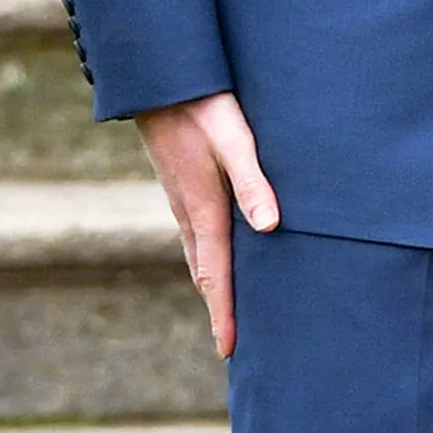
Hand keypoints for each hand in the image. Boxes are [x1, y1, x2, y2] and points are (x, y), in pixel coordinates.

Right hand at [136, 91, 278, 358]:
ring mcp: (182, 199)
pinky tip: (216, 250)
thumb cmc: (204, 107)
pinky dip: (205, 254)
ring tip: (224, 307)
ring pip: (197, 252)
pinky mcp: (182, 183)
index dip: (224, 313)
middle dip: (218, 307)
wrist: (161, 81)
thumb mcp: (235, 141)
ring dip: (211, 282)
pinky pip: (194, 232)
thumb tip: (270, 228)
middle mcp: (189, 212)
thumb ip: (254, 182)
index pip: (216, 273)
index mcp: (204, 209)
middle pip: (204, 271)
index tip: (229, 350)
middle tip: (229, 344)